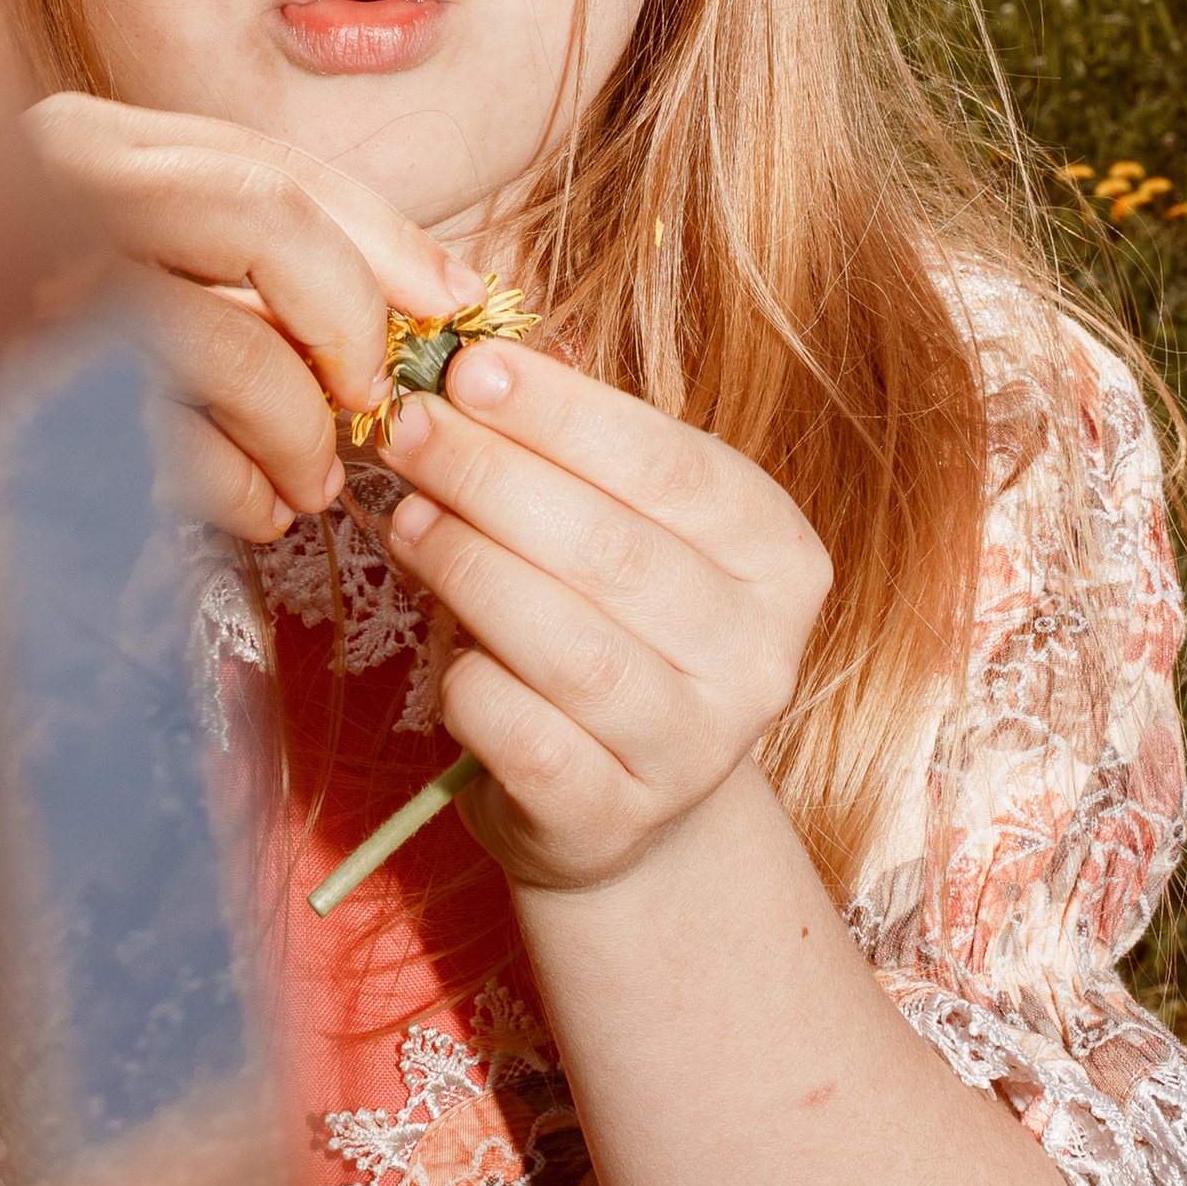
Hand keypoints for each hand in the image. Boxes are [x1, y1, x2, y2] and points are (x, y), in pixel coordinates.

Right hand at [25, 98, 483, 543]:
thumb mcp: (98, 270)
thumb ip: (216, 269)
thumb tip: (401, 312)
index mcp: (97, 140)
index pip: (281, 166)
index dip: (387, 239)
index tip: (449, 306)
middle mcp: (62, 182)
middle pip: (271, 217)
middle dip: (354, 321)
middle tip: (373, 404)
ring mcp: (31, 278)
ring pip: (230, 338)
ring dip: (298, 430)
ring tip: (307, 488)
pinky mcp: (6, 387)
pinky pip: (167, 439)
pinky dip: (235, 485)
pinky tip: (248, 513)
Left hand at [376, 341, 831, 893]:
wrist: (626, 801)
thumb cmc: (612, 625)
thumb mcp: (624, 527)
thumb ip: (573, 452)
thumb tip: (470, 363)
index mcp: (780, 558)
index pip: (669, 465)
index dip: (561, 413)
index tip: (467, 367)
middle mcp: (758, 658)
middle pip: (612, 549)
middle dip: (492, 476)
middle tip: (408, 432)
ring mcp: (694, 750)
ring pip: (570, 646)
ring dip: (469, 568)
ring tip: (406, 520)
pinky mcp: (614, 822)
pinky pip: (526, 739)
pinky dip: (472, 686)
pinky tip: (444, 652)